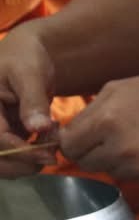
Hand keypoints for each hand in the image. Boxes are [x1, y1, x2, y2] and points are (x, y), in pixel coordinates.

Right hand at [0, 32, 57, 175]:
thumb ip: (32, 101)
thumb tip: (38, 128)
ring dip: (29, 160)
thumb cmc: (25, 58)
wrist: (27, 56)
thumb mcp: (29, 74)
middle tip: (51, 155)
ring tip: (52, 139)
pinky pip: (13, 154)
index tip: (48, 155)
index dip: (19, 151)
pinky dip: (32, 153)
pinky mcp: (3, 133)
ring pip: (3, 160)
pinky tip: (49, 135)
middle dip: (23, 163)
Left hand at [59, 71, 138, 184]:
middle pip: (86, 163)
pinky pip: (132, 178)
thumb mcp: (115, 90)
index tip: (86, 137)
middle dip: (94, 152)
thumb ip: (86, 115)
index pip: (69, 146)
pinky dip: (138, 168)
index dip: (75, 142)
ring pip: (109, 172)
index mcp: (106, 121)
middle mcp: (121, 147)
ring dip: (117, 161)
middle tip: (115, 137)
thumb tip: (64, 139)